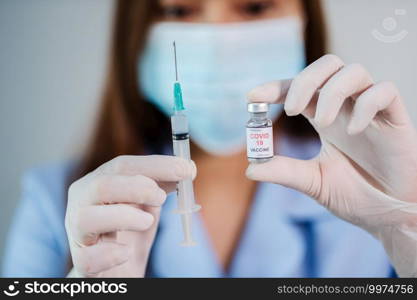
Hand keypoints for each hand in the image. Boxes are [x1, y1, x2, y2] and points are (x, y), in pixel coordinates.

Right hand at [65, 155, 195, 276]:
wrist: (116, 270)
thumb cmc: (130, 230)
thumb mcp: (147, 204)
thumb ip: (160, 185)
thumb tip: (186, 168)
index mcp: (99, 182)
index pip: (123, 166)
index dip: (156, 165)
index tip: (186, 169)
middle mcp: (82, 203)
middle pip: (101, 185)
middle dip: (136, 187)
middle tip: (162, 198)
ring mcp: (78, 233)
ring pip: (87, 218)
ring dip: (122, 216)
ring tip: (147, 221)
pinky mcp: (81, 262)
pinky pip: (88, 259)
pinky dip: (109, 254)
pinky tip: (126, 252)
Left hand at [246, 54, 416, 276]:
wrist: (392, 215)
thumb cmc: (357, 196)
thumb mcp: (315, 183)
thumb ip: (286, 172)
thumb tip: (250, 169)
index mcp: (325, 119)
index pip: (299, 89)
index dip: (276, 87)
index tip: (252, 96)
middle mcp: (346, 109)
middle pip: (326, 65)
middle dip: (304, 81)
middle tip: (292, 111)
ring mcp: (372, 111)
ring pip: (354, 71)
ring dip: (332, 92)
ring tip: (323, 123)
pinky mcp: (396, 120)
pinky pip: (385, 91)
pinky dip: (366, 104)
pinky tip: (355, 130)